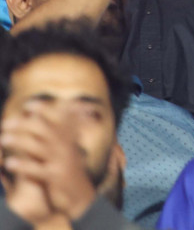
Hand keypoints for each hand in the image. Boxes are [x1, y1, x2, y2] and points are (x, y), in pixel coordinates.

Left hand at [0, 105, 99, 221]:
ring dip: (20, 141)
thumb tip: (49, 111)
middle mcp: (68, 147)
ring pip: (40, 147)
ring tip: (3, 139)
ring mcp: (63, 161)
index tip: (28, 105)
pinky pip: (38, 169)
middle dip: (25, 125)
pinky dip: (23, 165)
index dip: (45, 110)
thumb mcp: (68, 148)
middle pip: (46, 130)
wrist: (79, 195)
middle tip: (6, 123)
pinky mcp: (57, 177)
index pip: (59, 118)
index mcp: (70, 138)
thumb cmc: (68, 169)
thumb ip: (61, 130)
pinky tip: (8, 163)